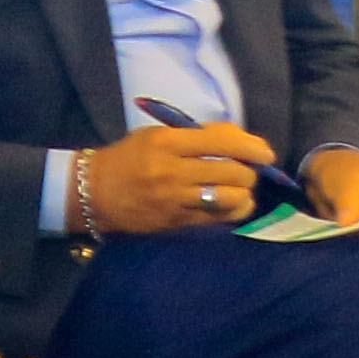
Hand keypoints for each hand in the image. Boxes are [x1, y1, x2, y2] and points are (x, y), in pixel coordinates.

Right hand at [76, 120, 269, 235]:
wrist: (93, 193)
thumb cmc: (128, 158)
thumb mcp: (155, 136)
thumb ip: (196, 136)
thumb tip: (240, 138)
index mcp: (166, 142)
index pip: (221, 141)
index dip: (252, 147)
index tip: (264, 153)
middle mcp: (172, 170)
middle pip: (233, 171)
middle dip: (248, 171)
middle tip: (246, 171)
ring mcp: (176, 198)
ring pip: (232, 196)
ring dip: (243, 191)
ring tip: (239, 188)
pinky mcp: (178, 221)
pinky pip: (222, 216)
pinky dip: (236, 209)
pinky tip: (234, 204)